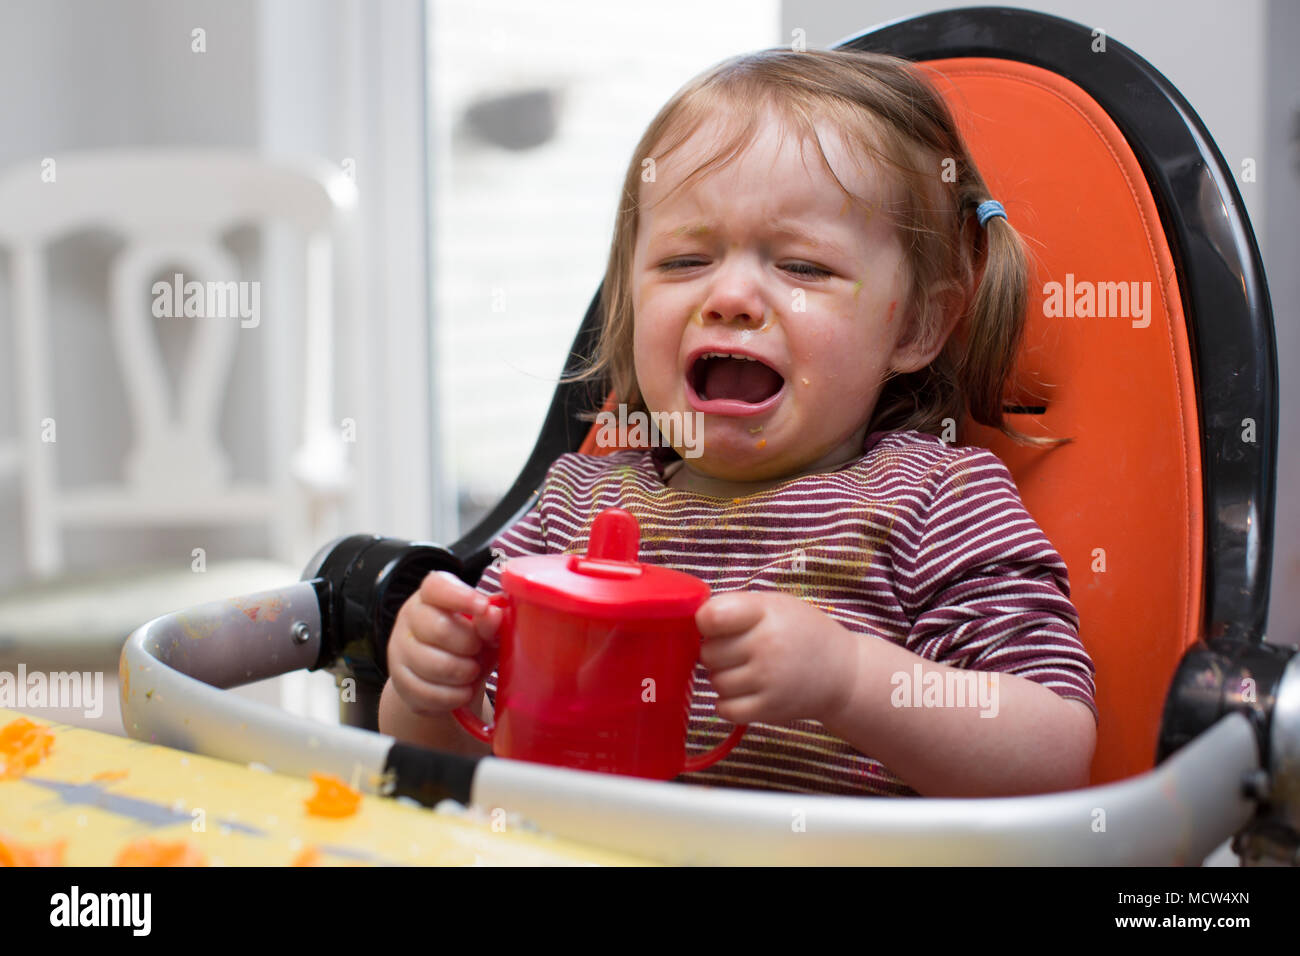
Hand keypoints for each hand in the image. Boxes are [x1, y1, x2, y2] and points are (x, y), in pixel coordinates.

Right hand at [386, 571, 503, 717]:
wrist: (444, 680)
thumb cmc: (467, 644)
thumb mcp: (485, 630)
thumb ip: (490, 621)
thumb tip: (493, 614)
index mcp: (431, 596)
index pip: (436, 586)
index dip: (461, 596)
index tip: (483, 607)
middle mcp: (410, 618)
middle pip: (439, 628)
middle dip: (468, 645)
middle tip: (478, 650)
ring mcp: (399, 649)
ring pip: (434, 665)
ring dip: (463, 673)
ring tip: (472, 672)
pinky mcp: (399, 681)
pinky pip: (428, 692)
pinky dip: (453, 696)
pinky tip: (462, 690)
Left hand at [695, 590, 857, 725]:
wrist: (842, 672)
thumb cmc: (800, 633)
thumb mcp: (774, 605)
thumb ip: (734, 607)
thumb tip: (691, 621)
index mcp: (766, 613)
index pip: (710, 617)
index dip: (705, 622)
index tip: (714, 625)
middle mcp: (767, 646)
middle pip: (708, 653)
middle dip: (715, 652)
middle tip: (737, 650)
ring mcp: (768, 680)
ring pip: (714, 682)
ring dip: (723, 677)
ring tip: (747, 669)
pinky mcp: (768, 709)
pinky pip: (724, 709)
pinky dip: (728, 703)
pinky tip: (745, 690)